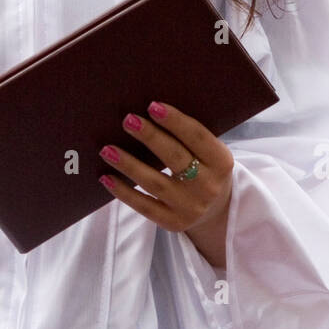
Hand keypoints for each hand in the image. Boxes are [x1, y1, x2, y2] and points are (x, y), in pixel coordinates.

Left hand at [97, 101, 233, 267]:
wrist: (216, 209)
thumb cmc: (203, 167)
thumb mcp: (208, 152)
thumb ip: (187, 136)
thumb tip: (148, 111)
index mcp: (221, 161)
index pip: (197, 137)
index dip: (175, 121)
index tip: (152, 106)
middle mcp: (208, 186)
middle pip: (176, 158)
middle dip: (150, 137)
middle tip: (128, 120)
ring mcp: (191, 207)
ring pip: (155, 183)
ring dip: (129, 165)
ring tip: (107, 149)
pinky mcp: (174, 223)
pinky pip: (144, 206)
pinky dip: (123, 192)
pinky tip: (106, 177)